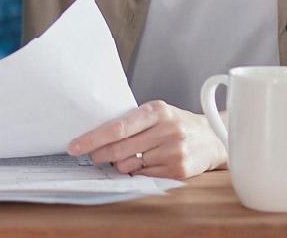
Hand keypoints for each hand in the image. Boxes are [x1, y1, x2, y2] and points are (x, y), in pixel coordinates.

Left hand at [67, 100, 227, 179]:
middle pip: (120, 148)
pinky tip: (144, 163)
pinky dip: (138, 171)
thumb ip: (132, 120)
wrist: (212, 138)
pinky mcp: (179, 170)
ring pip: (129, 165)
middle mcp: (167, 130)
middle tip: (93, 155)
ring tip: (127, 156)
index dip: (93, 138)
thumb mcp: (156, 113)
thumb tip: (96, 135)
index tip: (75, 146)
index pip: (118, 126)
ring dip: (121, 164)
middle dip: (100, 154)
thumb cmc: (175, 124)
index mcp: (157, 110)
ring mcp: (174, 151)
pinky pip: (144, 176)